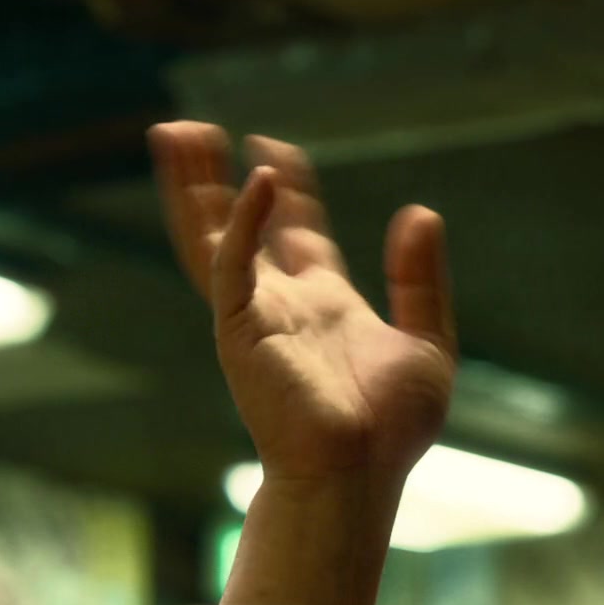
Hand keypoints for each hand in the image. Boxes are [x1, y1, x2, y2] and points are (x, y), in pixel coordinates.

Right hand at [148, 122, 457, 482]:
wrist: (360, 474)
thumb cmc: (392, 428)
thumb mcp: (427, 343)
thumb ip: (420, 280)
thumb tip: (420, 212)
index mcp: (324, 304)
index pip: (296, 232)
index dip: (287, 189)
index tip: (275, 148)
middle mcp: (282, 304)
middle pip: (236, 225)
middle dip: (212, 180)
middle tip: (192, 130)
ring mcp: (255, 315)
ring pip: (212, 237)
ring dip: (191, 188)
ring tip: (176, 133)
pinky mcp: (241, 330)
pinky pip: (230, 267)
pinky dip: (239, 223)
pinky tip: (253, 181)